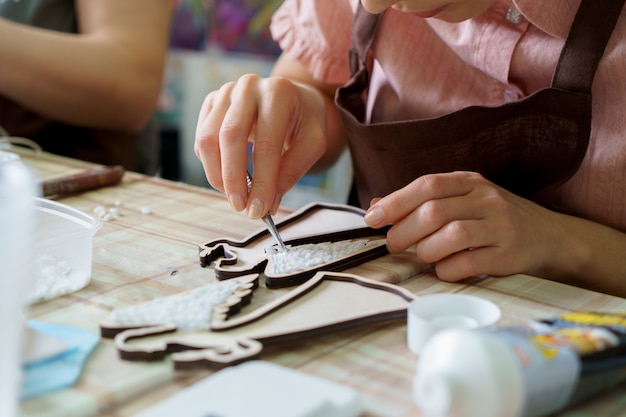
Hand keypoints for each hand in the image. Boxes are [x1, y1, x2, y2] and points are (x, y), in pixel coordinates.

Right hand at [195, 74, 327, 218]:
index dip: (262, 180)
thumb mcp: (313, 142)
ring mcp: (225, 92)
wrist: (293, 95)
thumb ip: (292, 170)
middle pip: (229, 137)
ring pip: (207, 139)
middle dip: (233, 179)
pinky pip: (201, 140)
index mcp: (278, 92)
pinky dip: (211, 165)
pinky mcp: (211, 102)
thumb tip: (267, 202)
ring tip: (235, 197)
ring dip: (217, 175)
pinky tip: (228, 178)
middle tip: (241, 207)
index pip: (266, 143)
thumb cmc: (304, 119)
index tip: (260, 209)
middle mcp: (247, 87)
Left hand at [363, 171, 568, 280]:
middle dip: (404, 231)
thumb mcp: (461, 200)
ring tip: (422, 256)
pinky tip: (444, 269)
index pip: (427, 185)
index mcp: (469, 182)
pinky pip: (469, 264)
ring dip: (426, 251)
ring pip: (451, 236)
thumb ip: (421, 201)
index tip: (372, 219)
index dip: (395, 203)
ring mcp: (500, 226)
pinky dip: (447, 270)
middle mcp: (486, 199)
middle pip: (434, 211)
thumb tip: (376, 206)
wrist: (550, 237)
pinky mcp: (509, 255)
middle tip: (393, 244)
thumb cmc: (494, 218)